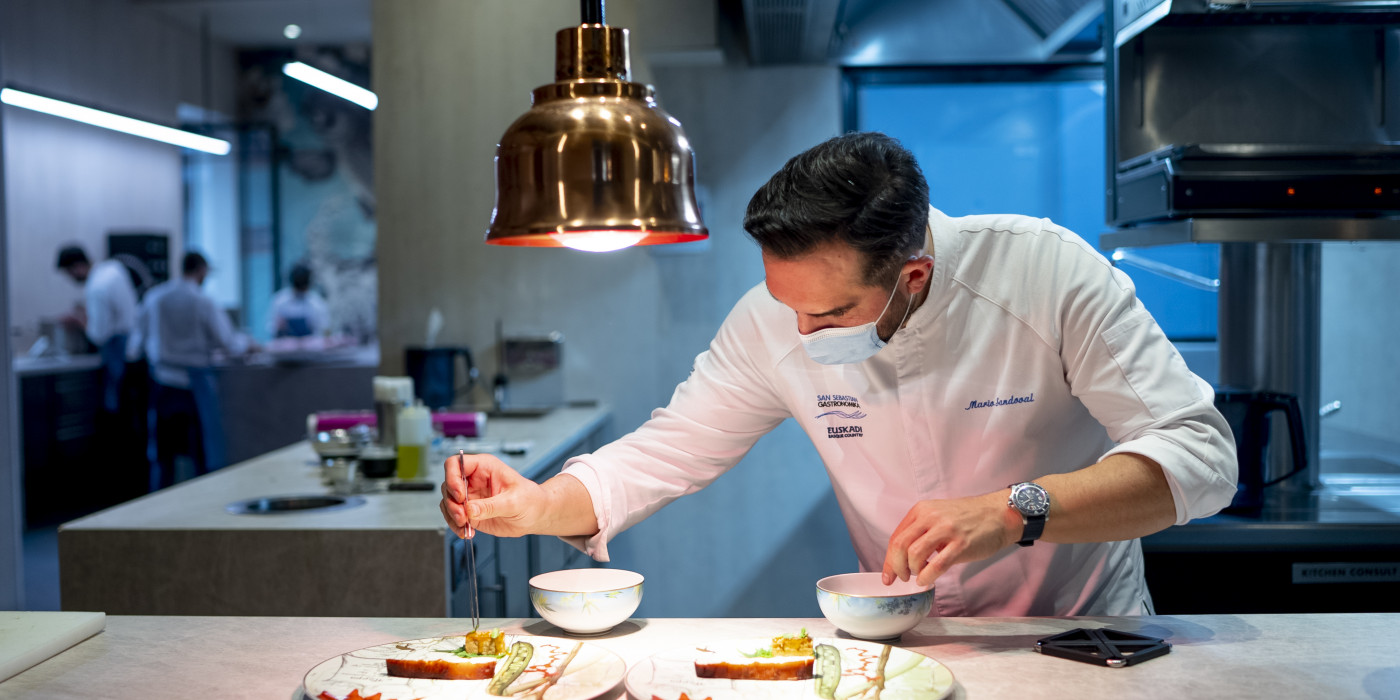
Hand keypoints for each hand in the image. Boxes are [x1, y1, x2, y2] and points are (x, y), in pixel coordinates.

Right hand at [439, 452, 548, 538]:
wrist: (535, 515)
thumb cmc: (530, 499)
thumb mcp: (514, 501)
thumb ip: (491, 506)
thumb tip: (470, 509)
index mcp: (484, 467)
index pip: (456, 464)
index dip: (452, 478)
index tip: (460, 495)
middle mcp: (473, 480)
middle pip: (448, 485)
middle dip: (452, 503)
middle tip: (463, 517)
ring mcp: (470, 496)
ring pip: (447, 502)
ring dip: (452, 516)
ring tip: (465, 526)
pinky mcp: (470, 512)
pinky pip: (453, 517)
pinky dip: (456, 526)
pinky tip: (467, 532)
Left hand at [881, 491, 1019, 587]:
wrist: (999, 514)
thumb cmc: (968, 518)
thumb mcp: (938, 515)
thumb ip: (920, 530)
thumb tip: (902, 556)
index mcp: (922, 510)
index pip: (896, 537)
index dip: (888, 560)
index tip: (888, 575)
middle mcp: (931, 517)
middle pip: (900, 546)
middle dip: (896, 567)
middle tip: (902, 578)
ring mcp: (946, 530)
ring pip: (914, 555)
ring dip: (913, 571)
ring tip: (919, 576)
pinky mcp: (961, 544)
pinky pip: (936, 565)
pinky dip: (927, 577)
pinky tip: (928, 580)